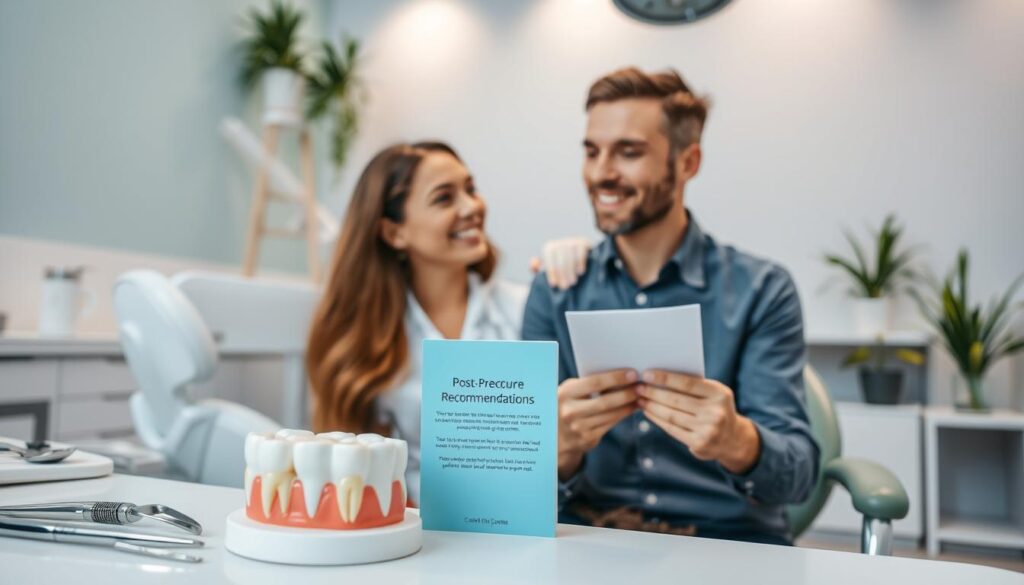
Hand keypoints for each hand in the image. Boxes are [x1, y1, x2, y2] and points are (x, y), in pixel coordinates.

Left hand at [528, 237, 591, 289]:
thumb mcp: (548, 270)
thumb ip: (537, 269)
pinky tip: (580, 272)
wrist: (582, 262)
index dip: (551, 272)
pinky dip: (580, 262)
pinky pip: (580, 251)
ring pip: (570, 255)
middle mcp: (560, 243)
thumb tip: (534, 265)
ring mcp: (572, 241)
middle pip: (560, 258)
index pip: (549, 259)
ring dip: (571, 270)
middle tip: (564, 287)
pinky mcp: (584, 242)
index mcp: (549, 248)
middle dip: (562, 274)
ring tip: (572, 282)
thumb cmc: (561, 270)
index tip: (553, 284)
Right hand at [557, 369, 637, 478]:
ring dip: (629, 405)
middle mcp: (569, 412)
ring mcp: (578, 428)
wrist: (554, 435)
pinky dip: (624, 415)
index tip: (632, 373)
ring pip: (610, 415)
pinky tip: (633, 408)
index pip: (593, 383)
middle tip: (641, 386)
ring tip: (641, 396)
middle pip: (605, 401)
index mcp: (564, 394)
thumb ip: (586, 384)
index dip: (615, 378)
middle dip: (626, 393)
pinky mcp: (588, 439)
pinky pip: (610, 424)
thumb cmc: (567, 404)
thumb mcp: (569, 392)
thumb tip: (619, 374)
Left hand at [636, 370, 760, 473]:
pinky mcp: (699, 443)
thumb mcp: (714, 394)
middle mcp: (715, 412)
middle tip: (638, 387)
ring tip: (640, 399)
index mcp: (719, 393)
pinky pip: (672, 428)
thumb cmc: (715, 408)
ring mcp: (708, 429)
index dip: (665, 378)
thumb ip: (694, 385)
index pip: (687, 383)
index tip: (646, 374)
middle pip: (676, 400)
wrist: (732, 439)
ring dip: (652, 406)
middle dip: (653, 392)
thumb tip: (659, 376)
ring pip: (671, 415)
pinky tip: (648, 412)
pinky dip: (657, 419)